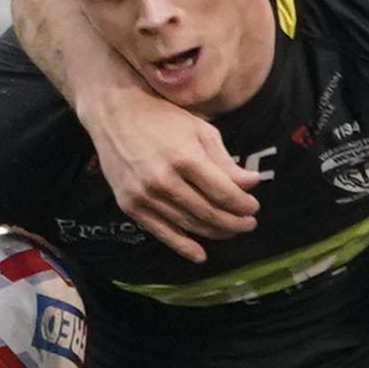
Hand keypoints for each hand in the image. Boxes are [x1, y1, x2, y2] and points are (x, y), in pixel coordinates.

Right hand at [80, 88, 259, 263]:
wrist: (114, 113)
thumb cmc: (163, 118)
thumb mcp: (200, 131)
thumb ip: (225, 161)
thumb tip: (252, 184)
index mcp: (185, 158)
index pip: (224, 193)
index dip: (243, 204)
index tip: (253, 206)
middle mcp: (163, 180)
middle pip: (208, 213)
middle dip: (234, 222)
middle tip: (248, 224)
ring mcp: (144, 195)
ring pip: (189, 224)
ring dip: (215, 232)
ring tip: (231, 231)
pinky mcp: (130, 205)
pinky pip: (161, 232)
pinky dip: (183, 246)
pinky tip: (200, 254)